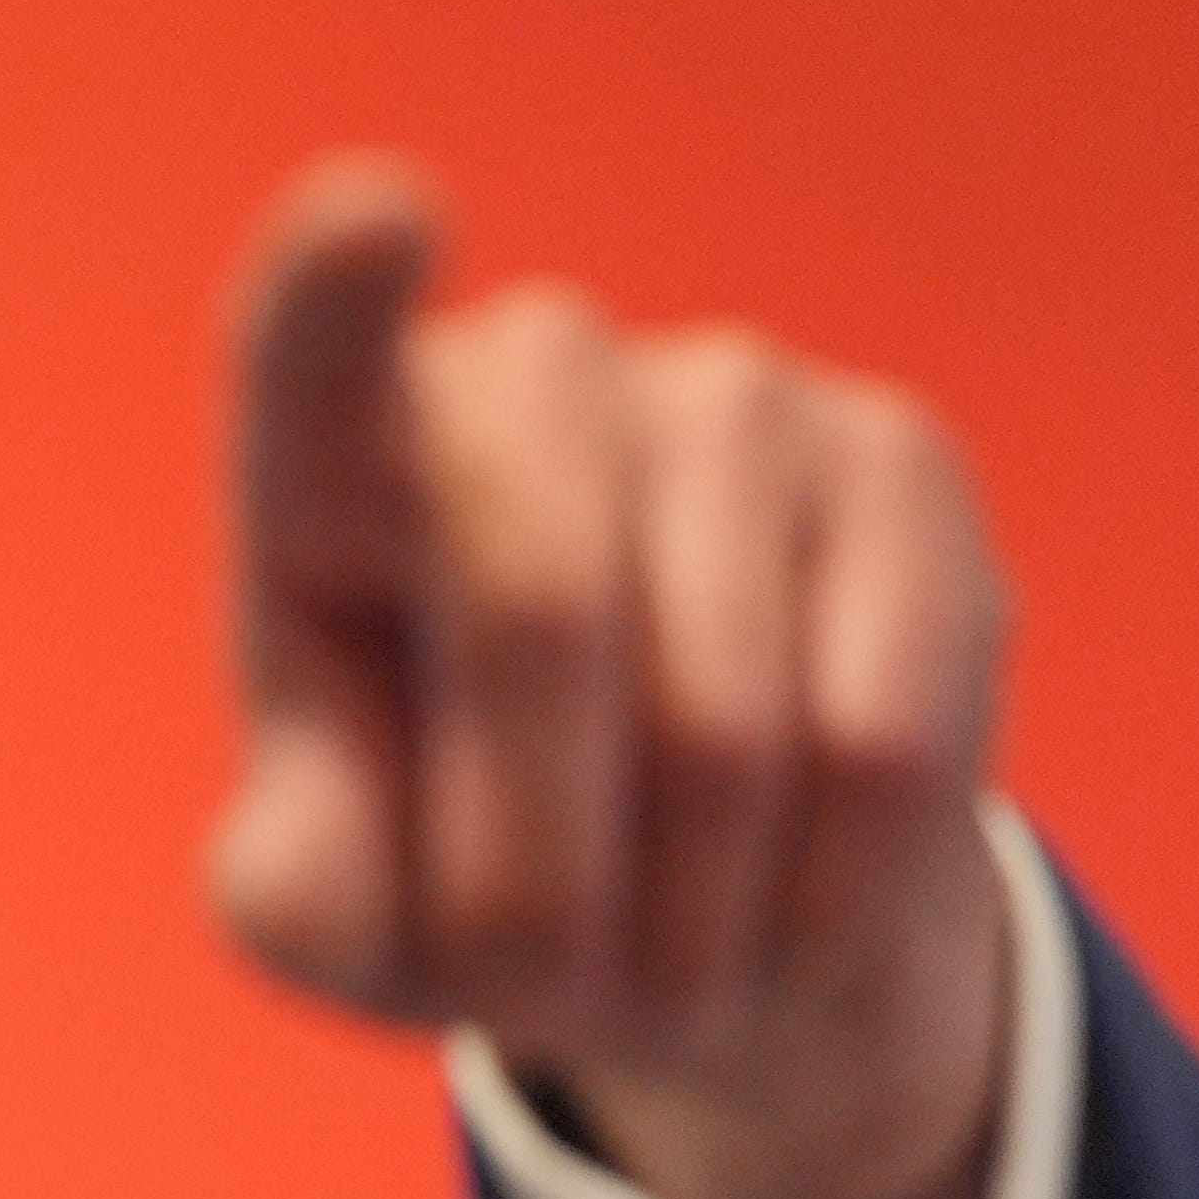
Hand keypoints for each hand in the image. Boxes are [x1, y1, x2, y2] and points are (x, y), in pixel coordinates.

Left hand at [214, 156, 1016, 1198]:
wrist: (690, 887)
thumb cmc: (459, 861)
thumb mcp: (338, 915)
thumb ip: (297, 895)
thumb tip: (318, 866)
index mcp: (337, 463)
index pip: (309, 358)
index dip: (333, 289)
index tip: (375, 211)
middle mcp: (525, 373)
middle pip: (536, 605)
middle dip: (532, 872)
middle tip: (541, 986)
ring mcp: (724, 395)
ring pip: (721, 722)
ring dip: (683, 921)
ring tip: (663, 954)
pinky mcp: (900, 462)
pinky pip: (880, 742)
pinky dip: (822, 895)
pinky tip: (787, 898)